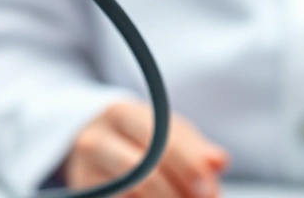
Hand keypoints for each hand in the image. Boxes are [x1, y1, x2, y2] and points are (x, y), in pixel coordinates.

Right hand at [64, 101, 229, 197]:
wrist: (93, 141)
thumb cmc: (140, 135)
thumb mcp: (166, 130)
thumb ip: (194, 147)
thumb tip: (219, 162)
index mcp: (121, 114)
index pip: (159, 140)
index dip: (188, 167)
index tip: (208, 190)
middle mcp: (96, 140)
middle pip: (143, 173)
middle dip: (178, 193)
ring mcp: (85, 171)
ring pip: (132, 194)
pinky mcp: (85, 192)